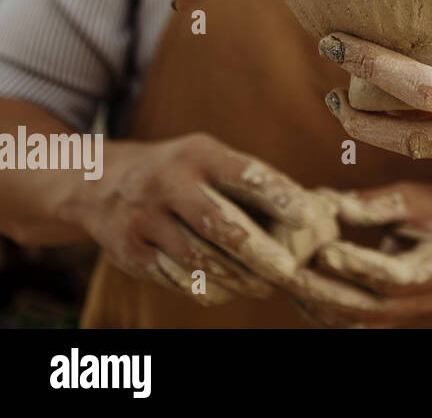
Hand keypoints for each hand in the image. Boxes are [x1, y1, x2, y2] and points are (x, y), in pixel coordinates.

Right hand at [70, 133, 323, 305]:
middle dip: (258, 251)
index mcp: (199, 156)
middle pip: (219, 224)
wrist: (99, 181)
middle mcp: (169, 185)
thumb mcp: (210, 158)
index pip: (244, 175)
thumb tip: (316, 212)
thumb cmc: (182, 171)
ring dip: (238, 278)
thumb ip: (253, 182)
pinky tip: (230, 292)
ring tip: (266, 287)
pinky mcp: (130, 253)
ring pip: (198, 259)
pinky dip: (208, 289)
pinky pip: (175, 278)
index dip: (278, 197)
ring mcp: (145, 220)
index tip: (308, 218)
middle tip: (289, 271)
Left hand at [277, 182, 431, 328]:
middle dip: (326, 292)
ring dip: (318, 306)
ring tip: (288, 282)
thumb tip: (331, 204)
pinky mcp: (388, 320)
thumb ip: (376, 205)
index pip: (393, 275)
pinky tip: (300, 292)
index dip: (359, 266)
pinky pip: (352, 326)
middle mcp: (423, 301)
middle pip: (369, 308)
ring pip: (356, 324)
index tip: (326, 250)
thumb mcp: (415, 198)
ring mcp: (405, 316)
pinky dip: (323, 312)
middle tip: (291, 273)